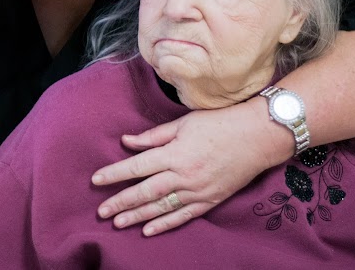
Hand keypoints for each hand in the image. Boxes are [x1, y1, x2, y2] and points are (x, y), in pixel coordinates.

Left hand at [92, 98, 290, 235]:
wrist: (258, 137)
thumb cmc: (220, 123)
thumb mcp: (184, 122)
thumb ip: (154, 136)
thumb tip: (127, 141)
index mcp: (175, 153)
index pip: (137, 166)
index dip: (115, 174)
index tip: (96, 180)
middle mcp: (184, 175)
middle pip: (145, 191)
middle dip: (121, 201)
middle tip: (100, 211)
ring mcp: (197, 190)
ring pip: (161, 207)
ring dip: (137, 216)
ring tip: (118, 223)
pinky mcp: (210, 200)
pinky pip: (184, 216)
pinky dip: (165, 224)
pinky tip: (148, 231)